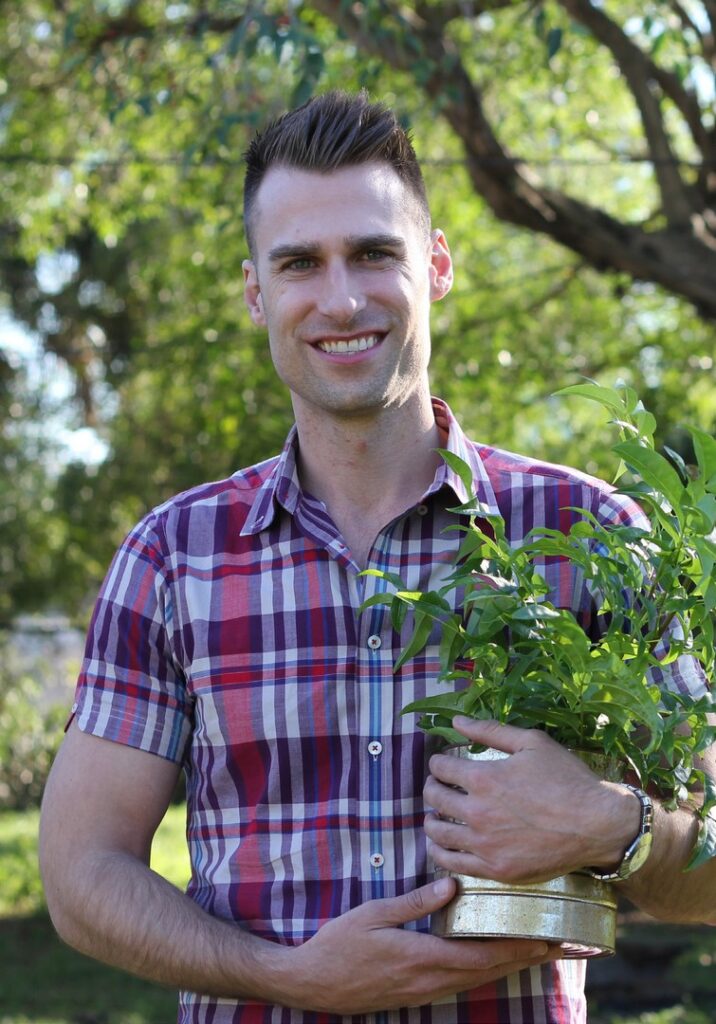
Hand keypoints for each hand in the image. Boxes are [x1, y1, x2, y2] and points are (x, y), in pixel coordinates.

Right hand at [284, 875, 560, 1012]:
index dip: (517, 949)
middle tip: (560, 945)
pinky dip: (487, 970)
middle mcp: (431, 980)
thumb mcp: (373, 914)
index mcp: (423, 958)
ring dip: (511, 965)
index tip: (546, 939)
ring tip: (539, 951)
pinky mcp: (417, 993)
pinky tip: (495, 959)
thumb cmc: (339, 944)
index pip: (481, 955)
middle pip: (489, 971)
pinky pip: (462, 981)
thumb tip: (452, 884)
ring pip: (478, 979)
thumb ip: (414, 902)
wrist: (312, 984)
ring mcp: (425, 991)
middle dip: (527, 958)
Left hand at [423, 717, 640, 882]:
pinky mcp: (496, 871)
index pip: (441, 768)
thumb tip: (456, 721)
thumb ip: (490, 731)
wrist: (597, 824)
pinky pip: (453, 864)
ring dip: (431, 819)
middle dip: (432, 787)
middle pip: (435, 798)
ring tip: (436, 814)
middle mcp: (478, 813)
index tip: (442, 763)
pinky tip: (441, 845)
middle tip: (437, 785)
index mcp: (484, 779)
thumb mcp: (532, 743)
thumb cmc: (567, 779)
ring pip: (438, 833)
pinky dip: (440, 852)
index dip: (438, 762)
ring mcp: (485, 846)